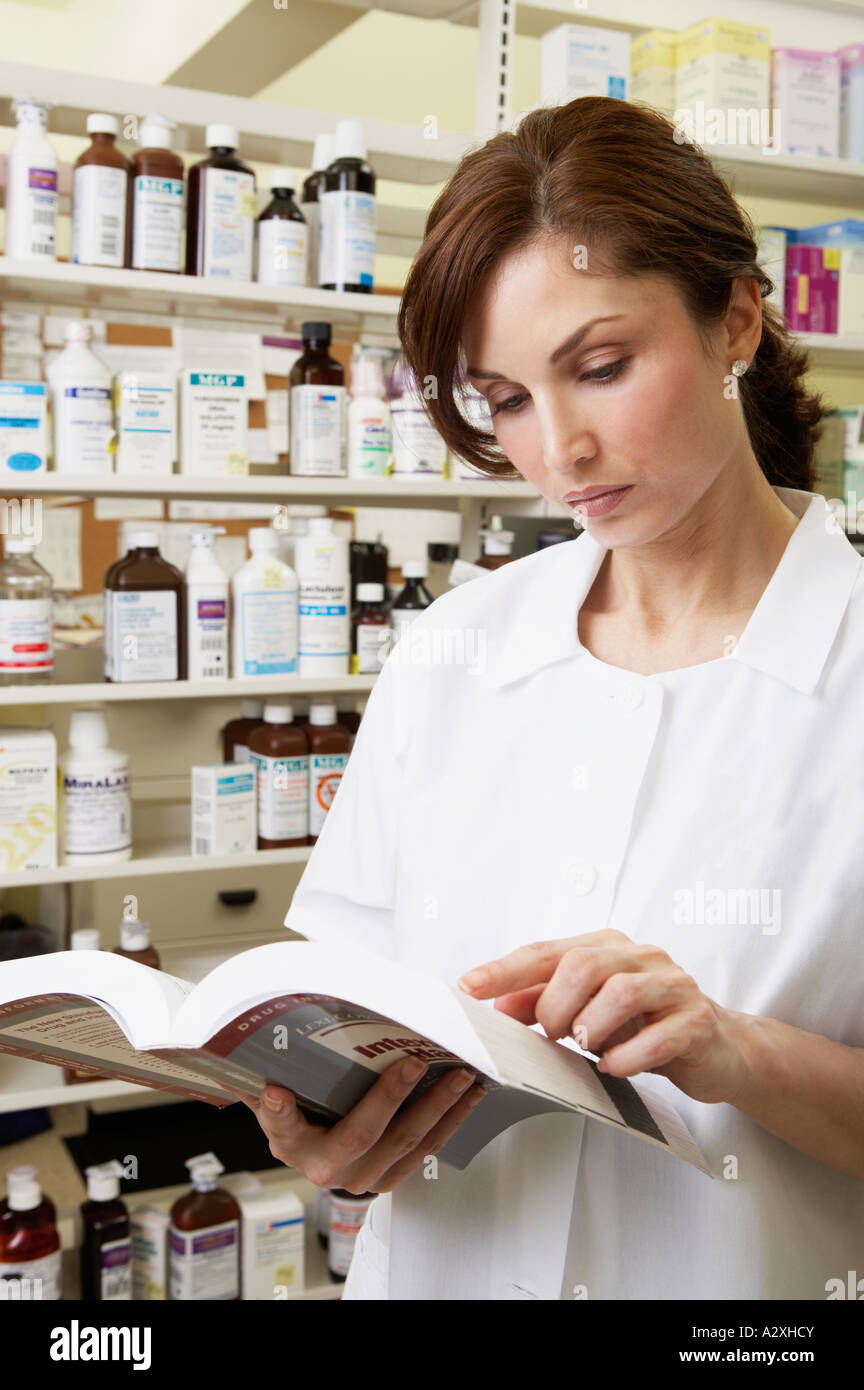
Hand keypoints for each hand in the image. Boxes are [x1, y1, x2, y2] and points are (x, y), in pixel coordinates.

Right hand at [241, 1060, 485, 1193]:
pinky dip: (450, 1122)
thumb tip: (246, 1047)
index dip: (279, 1112)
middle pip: (363, 1133)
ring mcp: (363, 1176)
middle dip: (392, 1096)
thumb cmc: (300, 1112)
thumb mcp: (274, 1094)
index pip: (283, 1124)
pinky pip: (425, 1150)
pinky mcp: (390, 1177)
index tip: (275, 1092)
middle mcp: (327, 1167)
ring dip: (438, 1108)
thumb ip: (264, 1074)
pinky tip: (468, 1098)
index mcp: (292, 1142)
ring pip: (405, 1143)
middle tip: (414, 1062)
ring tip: (461, 1076)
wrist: (317, 1151)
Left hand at [457, 928, 750, 1104]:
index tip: (469, 987)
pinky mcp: (697, 1022)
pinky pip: (659, 1037)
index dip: (505, 970)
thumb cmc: (647, 1025)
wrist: (719, 1049)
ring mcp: (673, 987)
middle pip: (583, 964)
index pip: (547, 951)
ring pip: (621, 992)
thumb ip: (546, 1001)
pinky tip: (615, 1067)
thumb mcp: (591, 1009)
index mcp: (608, 947)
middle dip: (554, 1005)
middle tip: (550, 1034)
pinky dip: (628, 1056)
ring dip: (590, 1027)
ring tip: (583, 1047)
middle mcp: (641, 957)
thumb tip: (497, 1005)